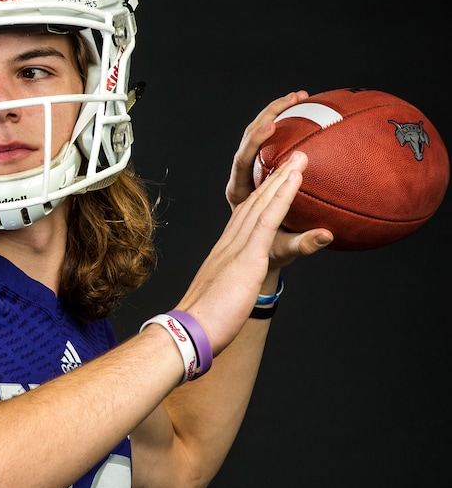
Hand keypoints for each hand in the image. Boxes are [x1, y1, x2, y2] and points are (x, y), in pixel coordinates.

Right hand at [175, 147, 311, 347]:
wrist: (188, 330)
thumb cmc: (201, 325)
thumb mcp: (221, 305)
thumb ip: (228, 297)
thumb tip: (228, 307)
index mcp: (224, 254)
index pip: (245, 219)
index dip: (260, 197)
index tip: (272, 181)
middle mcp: (229, 243)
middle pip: (254, 203)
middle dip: (272, 178)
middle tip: (291, 157)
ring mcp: (237, 246)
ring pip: (262, 203)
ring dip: (282, 177)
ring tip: (299, 157)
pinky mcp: (247, 254)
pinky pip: (268, 218)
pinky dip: (283, 194)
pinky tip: (295, 177)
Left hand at [226, 90, 333, 267]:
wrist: (256, 257)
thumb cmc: (268, 255)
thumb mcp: (283, 250)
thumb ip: (303, 243)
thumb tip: (327, 235)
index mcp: (239, 193)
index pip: (242, 160)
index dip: (256, 143)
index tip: (271, 126)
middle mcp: (242, 178)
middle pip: (248, 137)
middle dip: (269, 114)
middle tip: (293, 99)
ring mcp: (252, 172)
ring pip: (258, 134)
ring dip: (277, 112)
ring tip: (301, 96)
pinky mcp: (263, 170)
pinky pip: (272, 141)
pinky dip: (286, 124)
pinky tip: (305, 110)